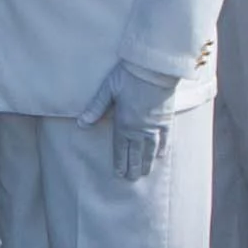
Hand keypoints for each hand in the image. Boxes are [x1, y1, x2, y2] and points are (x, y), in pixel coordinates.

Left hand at [104, 62, 176, 182]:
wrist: (154, 68)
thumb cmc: (128, 76)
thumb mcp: (107, 90)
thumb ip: (95, 108)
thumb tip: (81, 124)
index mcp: (124, 123)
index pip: (121, 149)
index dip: (119, 162)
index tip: (119, 174)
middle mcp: (140, 129)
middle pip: (136, 153)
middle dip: (133, 167)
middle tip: (131, 179)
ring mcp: (155, 126)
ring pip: (150, 149)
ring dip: (147, 162)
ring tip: (145, 173)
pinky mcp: (166, 119)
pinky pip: (165, 139)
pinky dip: (162, 148)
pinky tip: (160, 156)